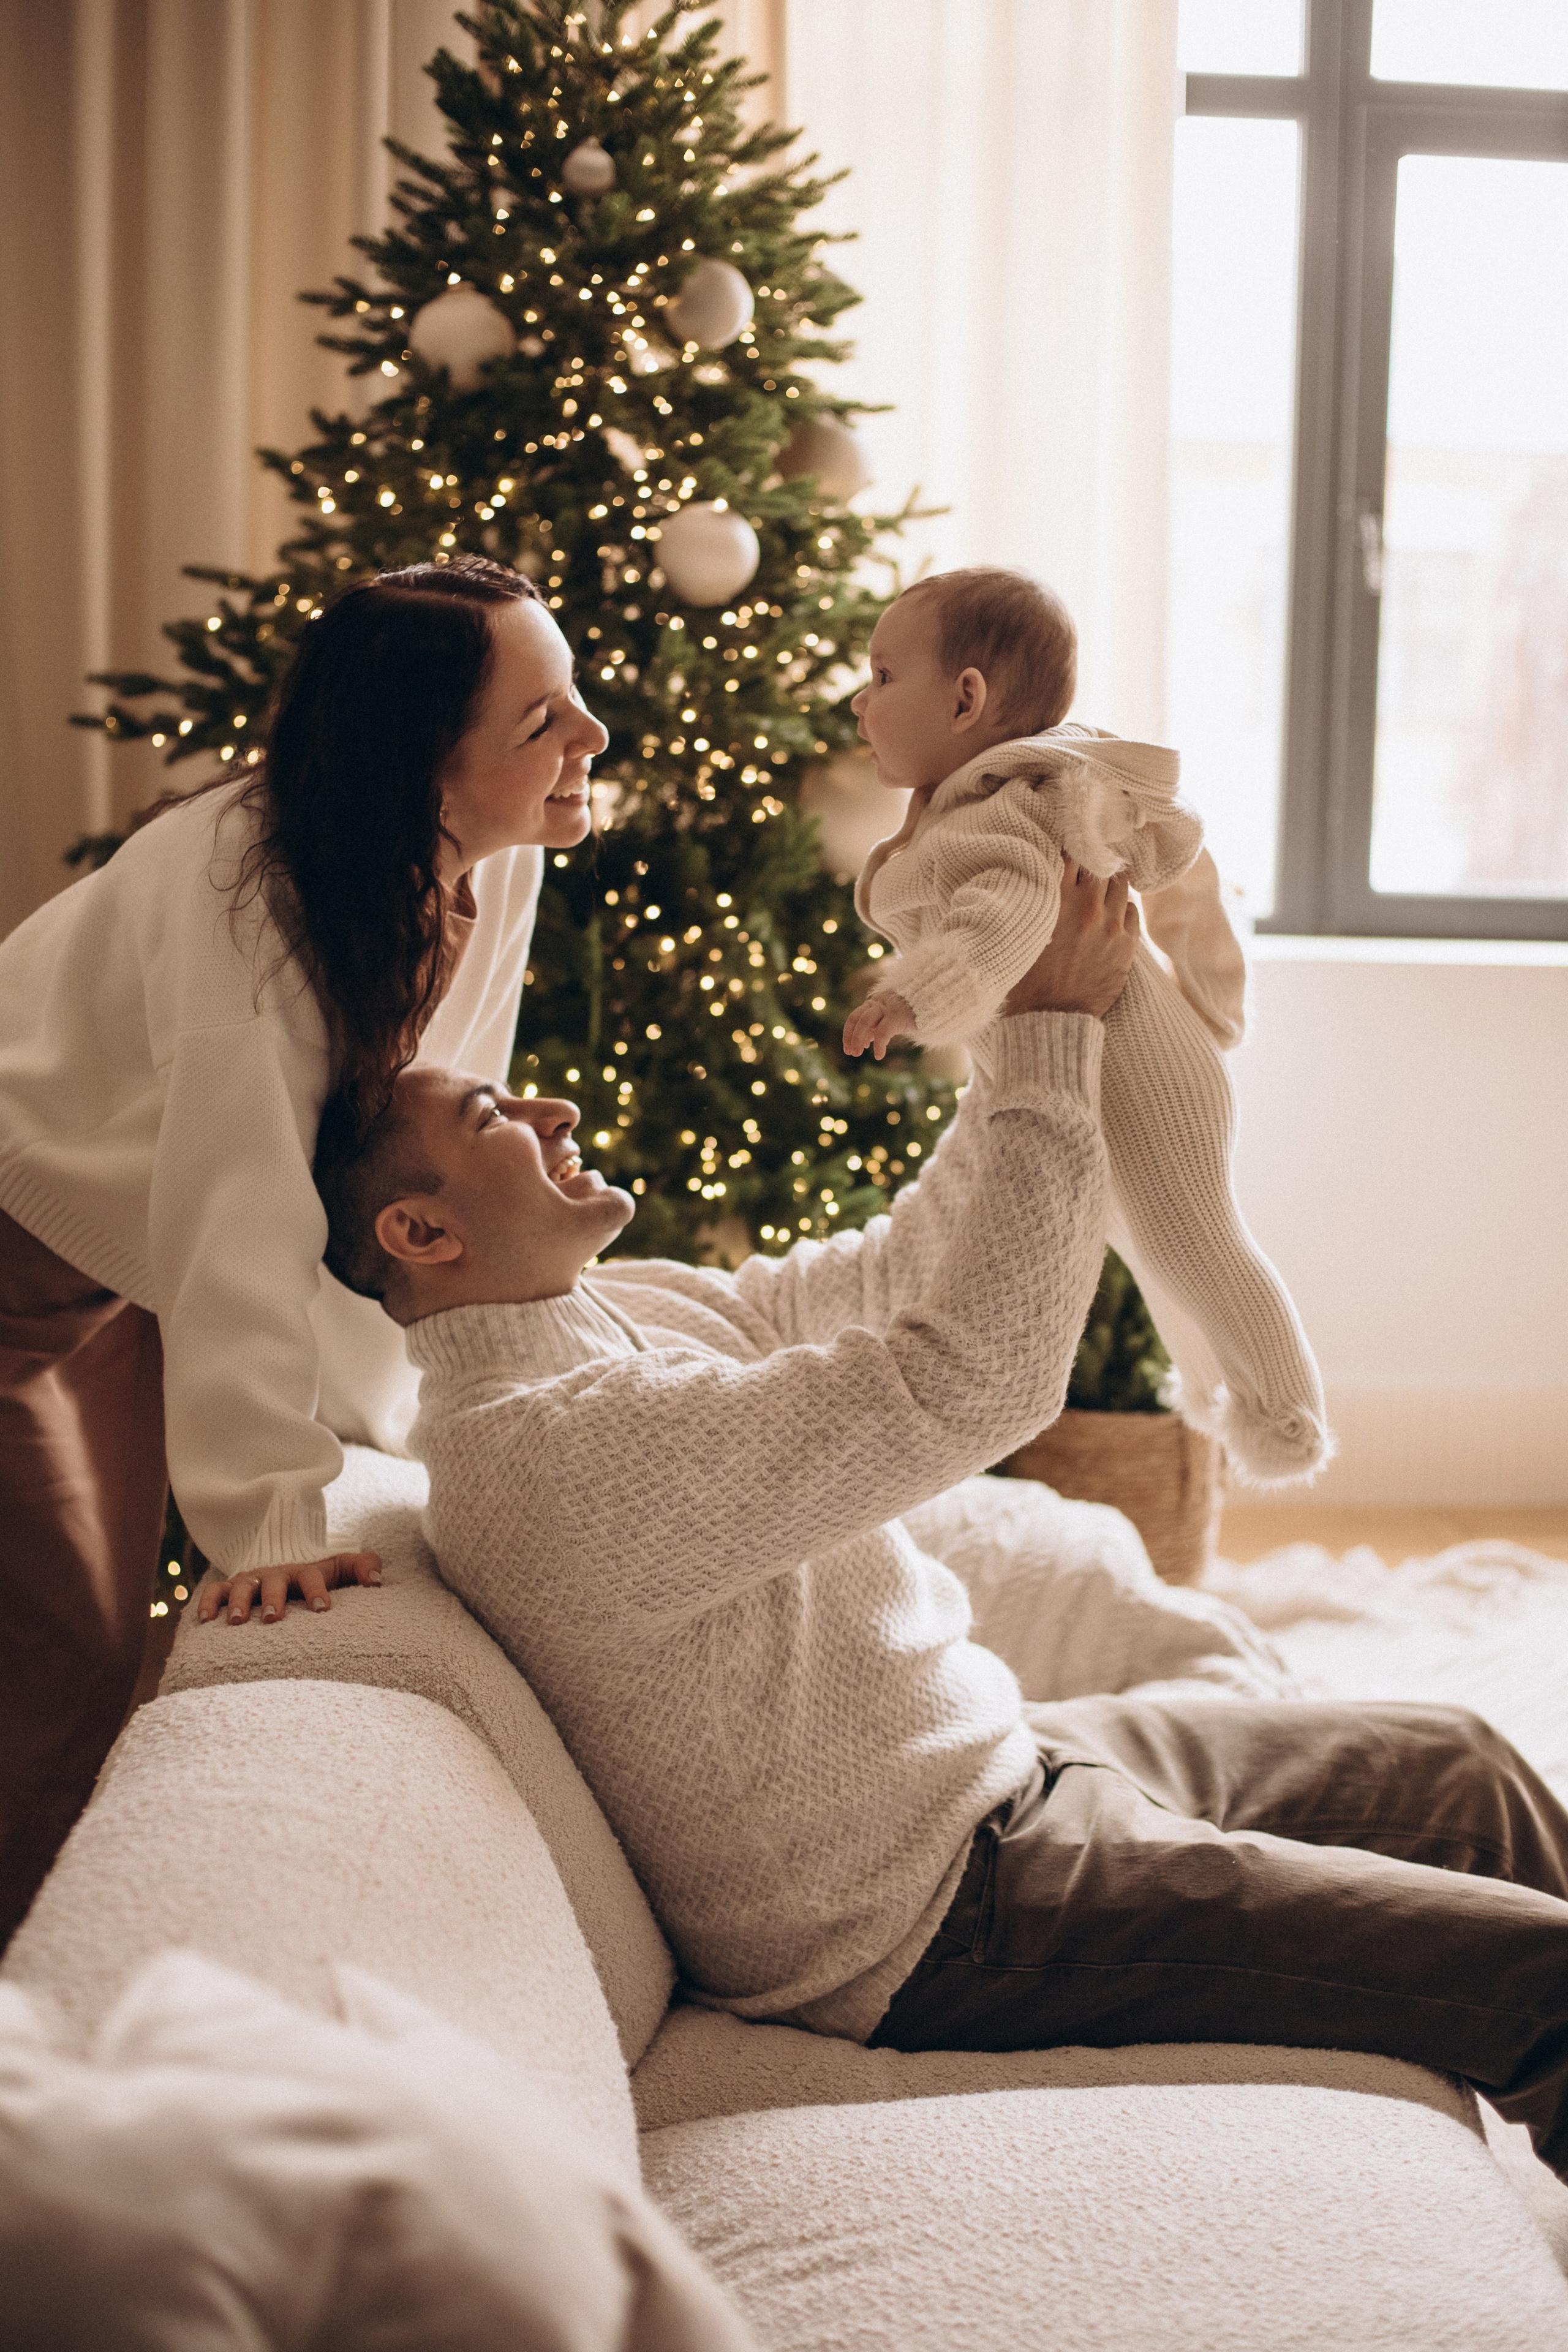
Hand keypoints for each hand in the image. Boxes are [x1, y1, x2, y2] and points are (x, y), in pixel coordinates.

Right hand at [196, 1551, 383, 1626]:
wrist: (286, 1560)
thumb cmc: (319, 1574)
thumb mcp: (342, 1568)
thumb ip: (364, 1567)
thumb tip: (378, 1582)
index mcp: (305, 1571)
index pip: (313, 1577)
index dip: (318, 1591)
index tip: (323, 1609)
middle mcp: (276, 1574)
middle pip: (274, 1583)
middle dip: (273, 1599)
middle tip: (273, 1618)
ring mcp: (252, 1580)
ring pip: (241, 1587)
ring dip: (237, 1602)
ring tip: (235, 1622)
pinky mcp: (231, 1587)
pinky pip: (215, 1591)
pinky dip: (207, 1603)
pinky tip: (204, 1621)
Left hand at [843, 988, 917, 1061]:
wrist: (930, 1002)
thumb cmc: (910, 1012)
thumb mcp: (889, 1018)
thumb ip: (876, 1026)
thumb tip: (864, 1041)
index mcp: (874, 1003)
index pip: (854, 1017)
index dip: (848, 1033)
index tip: (847, 1048)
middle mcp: (878, 1003)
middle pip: (857, 1019)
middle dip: (851, 1037)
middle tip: (851, 1053)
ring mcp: (887, 1009)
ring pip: (865, 1022)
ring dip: (858, 1039)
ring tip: (858, 1054)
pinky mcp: (898, 1017)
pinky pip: (882, 1032)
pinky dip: (878, 1046)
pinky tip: (878, 1056)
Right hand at [1003, 862, 1138, 1018]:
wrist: (1050, 1020)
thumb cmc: (1026, 979)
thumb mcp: (1021, 933)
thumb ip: (1032, 900)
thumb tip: (1034, 873)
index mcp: (1058, 901)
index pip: (1070, 855)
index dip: (1069, 848)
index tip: (1067, 848)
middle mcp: (1088, 908)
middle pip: (1100, 864)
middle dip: (1093, 860)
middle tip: (1088, 862)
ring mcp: (1111, 926)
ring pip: (1120, 884)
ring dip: (1110, 882)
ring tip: (1101, 885)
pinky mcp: (1127, 945)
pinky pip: (1132, 910)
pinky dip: (1122, 906)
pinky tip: (1111, 912)